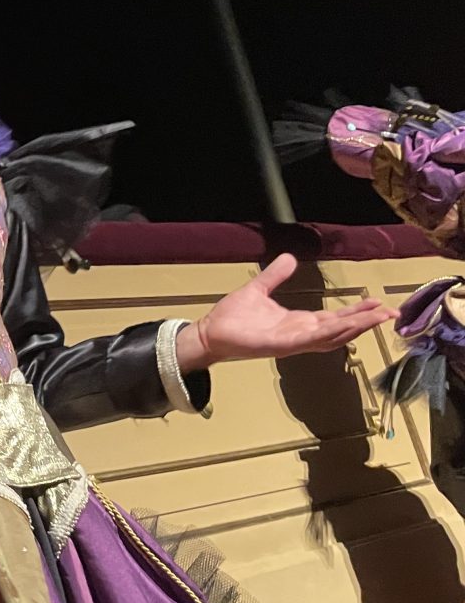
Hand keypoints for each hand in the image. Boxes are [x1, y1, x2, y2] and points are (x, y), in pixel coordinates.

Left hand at [177, 254, 397, 372]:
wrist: (210, 332)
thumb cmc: (233, 317)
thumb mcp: (259, 290)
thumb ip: (275, 275)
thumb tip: (291, 258)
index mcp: (298, 322)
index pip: (335, 317)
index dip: (357, 312)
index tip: (378, 303)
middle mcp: (301, 334)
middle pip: (342, 328)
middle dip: (366, 321)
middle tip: (392, 312)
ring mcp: (293, 341)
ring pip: (333, 336)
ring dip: (356, 326)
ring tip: (378, 317)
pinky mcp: (281, 345)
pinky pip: (310, 339)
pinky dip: (329, 332)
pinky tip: (345, 325)